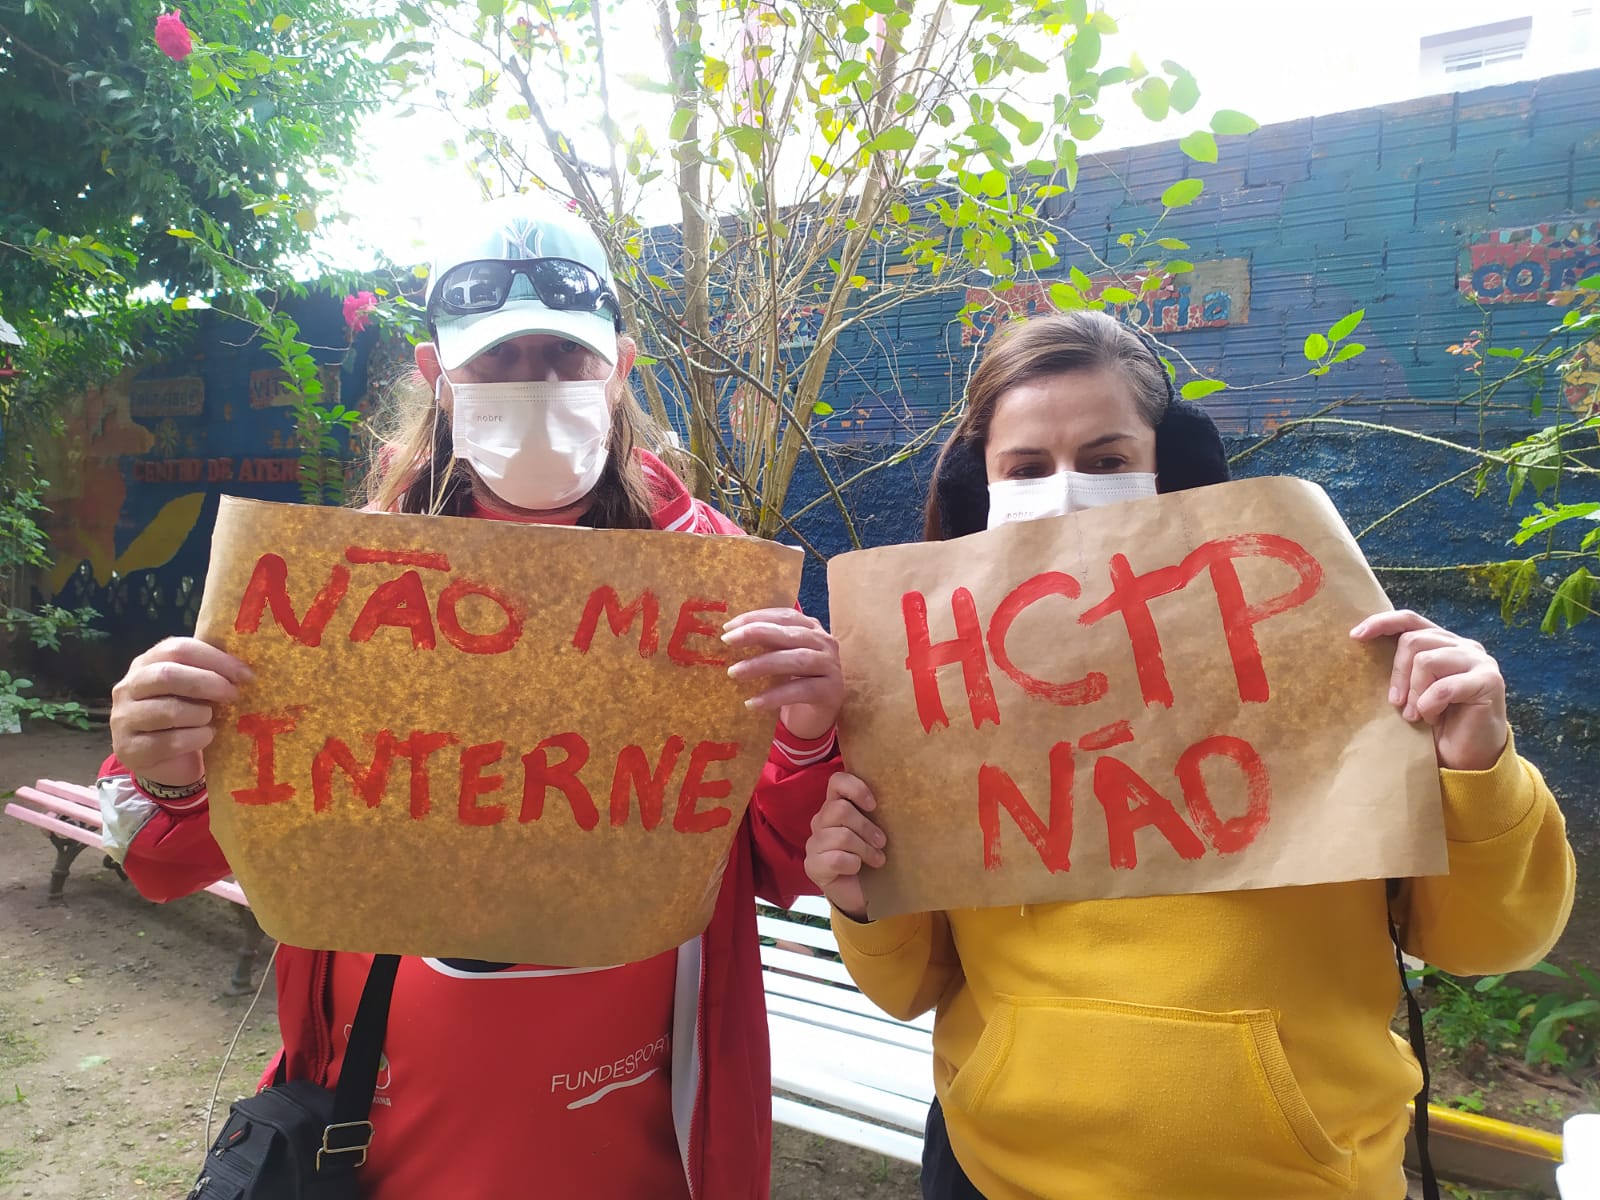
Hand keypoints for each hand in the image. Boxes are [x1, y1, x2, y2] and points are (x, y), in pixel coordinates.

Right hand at [110, 638, 253, 785]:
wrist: (168, 762)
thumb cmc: (188, 717)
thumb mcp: (196, 689)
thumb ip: (210, 672)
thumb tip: (245, 667)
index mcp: (147, 663)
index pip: (178, 648)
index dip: (215, 658)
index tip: (245, 674)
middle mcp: (128, 687)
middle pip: (167, 675)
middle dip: (208, 683)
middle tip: (234, 695)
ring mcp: (124, 718)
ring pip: (169, 711)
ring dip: (201, 715)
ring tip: (212, 720)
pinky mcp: (129, 749)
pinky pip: (169, 742)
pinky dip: (196, 739)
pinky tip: (205, 737)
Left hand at [722, 608, 841, 739]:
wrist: (815, 717)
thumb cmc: (793, 683)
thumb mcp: (780, 658)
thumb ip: (765, 644)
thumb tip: (728, 637)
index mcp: (812, 629)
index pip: (784, 616)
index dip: (756, 618)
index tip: (728, 627)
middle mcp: (825, 643)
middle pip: (790, 634)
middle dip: (756, 634)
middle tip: (727, 641)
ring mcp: (831, 667)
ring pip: (796, 660)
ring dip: (762, 664)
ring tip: (734, 672)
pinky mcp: (831, 692)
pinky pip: (800, 690)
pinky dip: (775, 696)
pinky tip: (752, 703)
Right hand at [804, 772, 885, 921]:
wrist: (861, 893)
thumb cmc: (869, 858)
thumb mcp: (874, 832)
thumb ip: (877, 815)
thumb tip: (899, 800)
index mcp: (835, 806)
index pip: (837, 781)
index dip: (856, 789)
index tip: (874, 806)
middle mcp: (820, 821)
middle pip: (840, 810)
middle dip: (866, 827)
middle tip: (882, 842)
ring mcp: (814, 843)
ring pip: (842, 835)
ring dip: (865, 849)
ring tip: (877, 859)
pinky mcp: (812, 865)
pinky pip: (836, 859)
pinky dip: (853, 864)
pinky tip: (857, 869)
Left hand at [1350, 610, 1508, 771]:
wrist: (1468, 754)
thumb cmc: (1435, 720)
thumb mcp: (1411, 688)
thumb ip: (1401, 665)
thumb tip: (1360, 643)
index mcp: (1443, 642)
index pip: (1409, 619)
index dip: (1381, 623)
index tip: (1355, 636)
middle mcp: (1463, 644)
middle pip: (1413, 640)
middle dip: (1397, 674)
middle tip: (1396, 703)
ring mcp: (1479, 660)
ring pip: (1426, 661)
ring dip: (1415, 693)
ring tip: (1416, 715)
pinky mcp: (1490, 680)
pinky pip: (1444, 687)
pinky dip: (1431, 705)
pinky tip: (1433, 718)